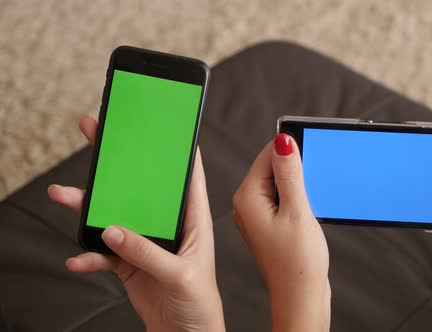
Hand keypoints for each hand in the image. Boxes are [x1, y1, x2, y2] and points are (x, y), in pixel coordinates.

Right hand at [48, 116, 224, 331]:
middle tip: (96, 136)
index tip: (159, 123)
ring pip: (115, 214)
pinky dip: (89, 256)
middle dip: (118, 164)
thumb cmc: (200, 303)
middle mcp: (169, 225)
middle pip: (141, 187)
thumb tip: (113, 231)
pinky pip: (103, 252)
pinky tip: (78, 259)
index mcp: (193, 220)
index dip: (175, 148)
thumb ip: (147, 252)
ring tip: (64, 196)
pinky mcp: (129, 262)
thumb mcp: (181, 274)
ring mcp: (146, 241)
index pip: (186, 176)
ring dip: (90, 208)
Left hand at [233, 133, 330, 331]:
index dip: (291, 150)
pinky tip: (304, 213)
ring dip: (296, 186)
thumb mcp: (297, 211)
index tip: (309, 155)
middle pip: (271, 166)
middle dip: (294, 170)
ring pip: (278, 182)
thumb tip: (283, 141)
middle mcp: (246, 204)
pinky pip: (281, 198)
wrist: (300, 296)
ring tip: (304, 209)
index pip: (267, 154)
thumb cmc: (297, 263)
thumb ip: (290, 174)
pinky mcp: (268, 222)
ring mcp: (256, 214)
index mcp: (247, 197)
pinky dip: (295, 198)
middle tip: (306, 194)